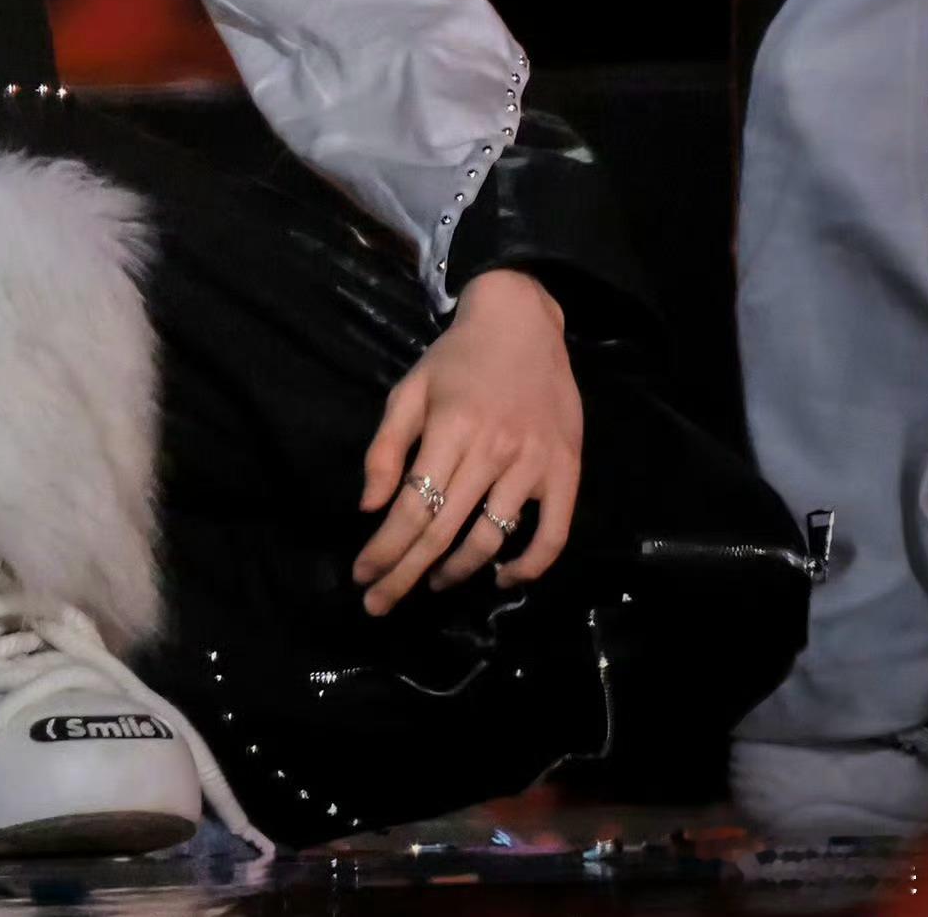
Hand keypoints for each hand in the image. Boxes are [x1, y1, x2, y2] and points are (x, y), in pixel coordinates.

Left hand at [352, 268, 582, 613]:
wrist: (523, 321)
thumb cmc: (457, 358)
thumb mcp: (411, 389)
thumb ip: (386, 447)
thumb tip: (368, 507)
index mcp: (449, 429)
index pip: (411, 508)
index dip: (385, 549)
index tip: (362, 577)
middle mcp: (492, 450)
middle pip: (443, 532)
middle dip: (406, 574)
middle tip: (380, 605)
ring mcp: (533, 463)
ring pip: (491, 538)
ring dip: (458, 572)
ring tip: (433, 583)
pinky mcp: (566, 470)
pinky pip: (552, 535)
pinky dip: (529, 567)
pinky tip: (503, 579)